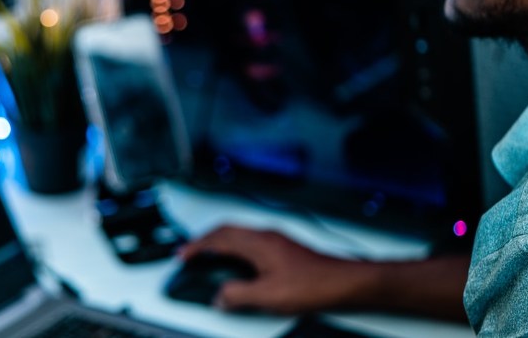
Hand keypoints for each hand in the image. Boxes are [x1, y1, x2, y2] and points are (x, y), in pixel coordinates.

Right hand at [179, 225, 379, 314]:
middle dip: (205, 240)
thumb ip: (238, 295)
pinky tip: (240, 263)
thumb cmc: (314, 284)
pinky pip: (252, 241)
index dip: (197, 246)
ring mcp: (277, 240)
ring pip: (240, 234)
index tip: (183, 254)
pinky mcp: (285, 248)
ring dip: (221, 242)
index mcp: (258, 243)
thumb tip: (219, 296)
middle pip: (227, 230)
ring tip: (210, 255)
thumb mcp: (268, 296)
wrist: (344, 282)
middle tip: (191, 252)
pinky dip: (237, 248)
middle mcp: (267, 235)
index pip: (218, 238)